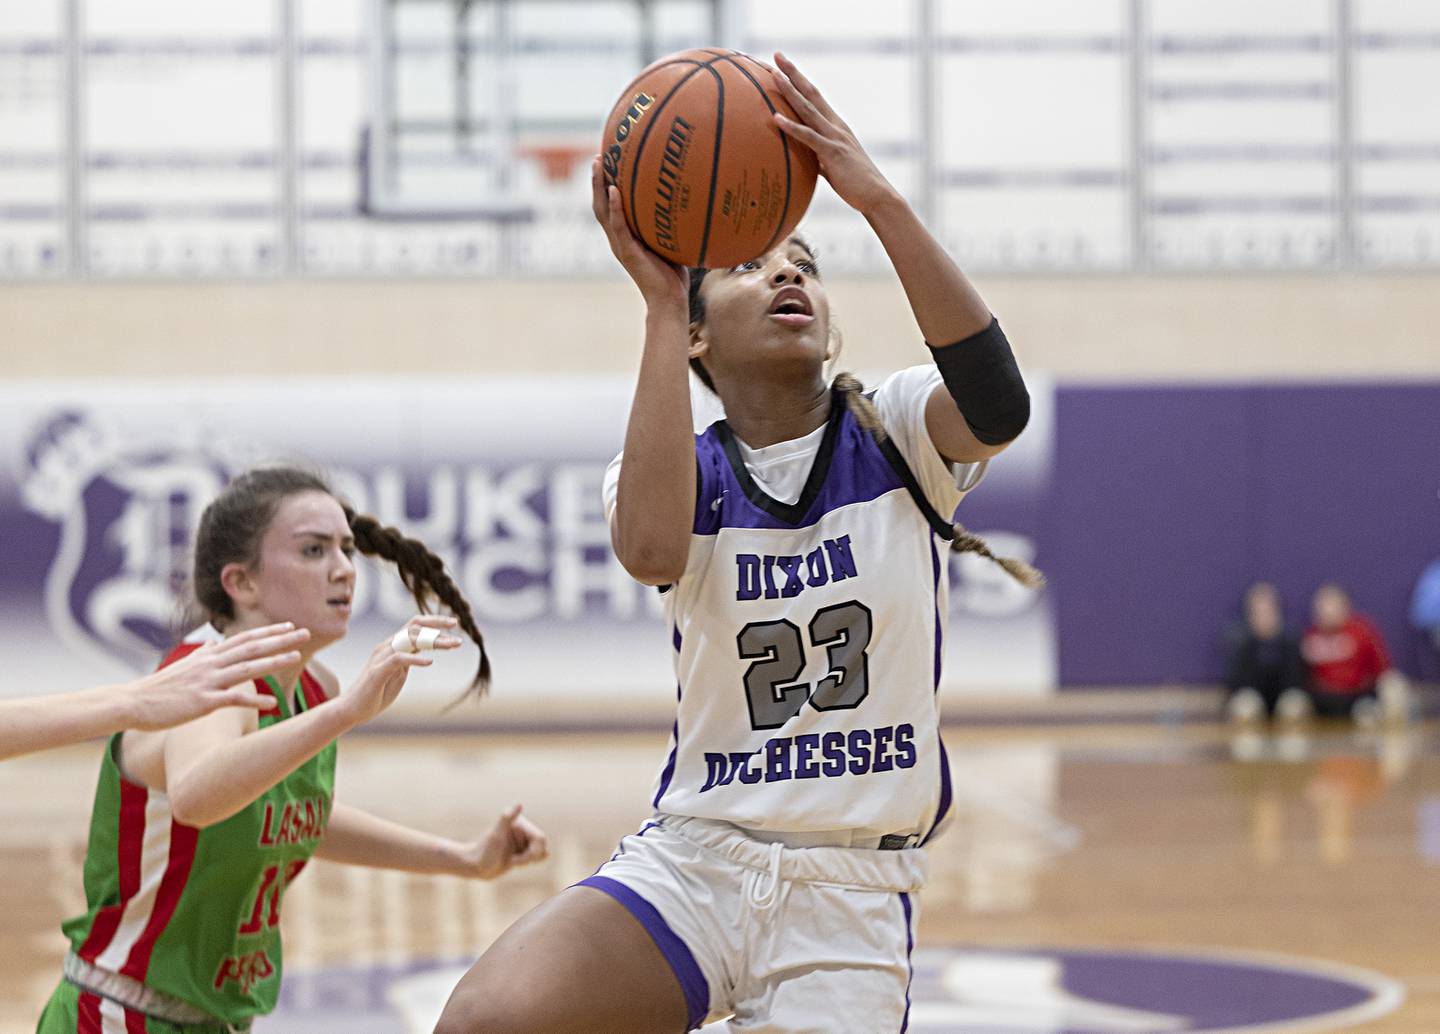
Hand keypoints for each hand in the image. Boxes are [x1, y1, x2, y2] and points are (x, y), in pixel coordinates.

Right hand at [126, 623, 309, 729]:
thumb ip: (201, 655)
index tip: (290, 626)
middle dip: (280, 640)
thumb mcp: (182, 666)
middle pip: (251, 648)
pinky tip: (273, 703)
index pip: (244, 638)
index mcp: (208, 656)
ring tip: (296, 657)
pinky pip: (233, 700)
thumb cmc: (158, 688)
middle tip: (305, 633)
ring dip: (273, 662)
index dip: (268, 632)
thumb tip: (213, 643)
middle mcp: (210, 664)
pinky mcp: (202, 702)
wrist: (131, 703)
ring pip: (247, 669)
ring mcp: (207, 682)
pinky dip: (254, 700)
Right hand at [338, 616, 461, 726]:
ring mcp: (381, 657)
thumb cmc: (376, 692)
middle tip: (458, 638)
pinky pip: (398, 659)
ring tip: (451, 646)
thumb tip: (426, 652)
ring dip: (432, 641)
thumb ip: (409, 660)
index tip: (454, 622)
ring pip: (408, 639)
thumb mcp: (399, 673)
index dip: (434, 621)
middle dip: (437, 629)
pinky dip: (414, 659)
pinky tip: (429, 662)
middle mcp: (387, 646)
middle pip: (414, 628)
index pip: (415, 625)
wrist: (353, 710)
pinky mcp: (377, 671)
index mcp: (393, 646)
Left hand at [458, 803, 549, 879]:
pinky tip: (514, 862)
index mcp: (519, 823)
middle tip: (513, 861)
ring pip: (540, 852)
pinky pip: (537, 856)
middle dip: (530, 856)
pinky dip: (528, 862)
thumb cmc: (484, 852)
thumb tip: (520, 804)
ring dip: (528, 860)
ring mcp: (522, 840)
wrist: (475, 866)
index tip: (516, 860)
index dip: (533, 852)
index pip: (540, 838)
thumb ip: (506, 819)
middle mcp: (522, 829)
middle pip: (542, 845)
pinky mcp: (521, 849)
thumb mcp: (495, 837)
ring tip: (512, 861)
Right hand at [591, 156, 688, 308]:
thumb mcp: (671, 243)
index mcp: (625, 237)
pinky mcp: (627, 252)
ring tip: (599, 164)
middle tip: (598, 156)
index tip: (608, 162)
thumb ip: (670, 224)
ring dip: (599, 187)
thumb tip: (688, 200)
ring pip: (603, 211)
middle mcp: (618, 239)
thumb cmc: (674, 275)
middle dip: (597, 180)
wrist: (669, 301)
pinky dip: (615, 208)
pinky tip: (614, 190)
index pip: (610, 207)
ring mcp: (620, 245)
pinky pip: (618, 226)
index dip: (606, 186)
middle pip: (600, 204)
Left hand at [770, 51, 898, 216]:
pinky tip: (776, 118)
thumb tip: (803, 158)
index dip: (799, 80)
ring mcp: (834, 137)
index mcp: (835, 126)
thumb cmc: (854, 183)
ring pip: (808, 109)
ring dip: (790, 91)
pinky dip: (792, 127)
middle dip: (793, 73)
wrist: (876, 196)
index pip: (814, 97)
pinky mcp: (833, 153)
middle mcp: (835, 126)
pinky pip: (809, 137)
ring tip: (774, 76)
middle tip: (777, 55)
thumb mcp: (831, 165)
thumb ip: (817, 157)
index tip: (783, 65)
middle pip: (811, 93)